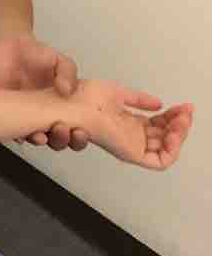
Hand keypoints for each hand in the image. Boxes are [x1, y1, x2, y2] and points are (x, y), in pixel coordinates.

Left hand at [0, 34, 88, 149]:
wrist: (11, 44)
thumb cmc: (38, 55)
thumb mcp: (60, 61)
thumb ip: (67, 73)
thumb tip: (67, 90)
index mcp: (63, 108)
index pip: (75, 131)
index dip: (80, 137)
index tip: (81, 131)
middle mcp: (45, 116)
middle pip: (57, 141)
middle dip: (62, 140)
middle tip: (62, 129)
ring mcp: (26, 115)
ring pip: (36, 138)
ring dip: (40, 140)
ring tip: (42, 135)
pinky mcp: (7, 111)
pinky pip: (11, 130)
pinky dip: (16, 135)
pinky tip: (20, 133)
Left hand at [70, 79, 193, 169]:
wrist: (69, 101)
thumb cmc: (83, 96)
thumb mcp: (118, 93)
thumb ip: (138, 99)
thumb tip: (158, 104)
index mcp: (128, 123)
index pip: (160, 125)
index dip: (174, 117)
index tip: (184, 106)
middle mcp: (131, 136)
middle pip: (166, 137)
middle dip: (180, 125)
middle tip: (185, 113)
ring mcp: (130, 145)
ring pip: (166, 149)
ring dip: (178, 136)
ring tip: (179, 121)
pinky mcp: (129, 153)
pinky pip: (158, 161)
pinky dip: (171, 150)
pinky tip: (172, 134)